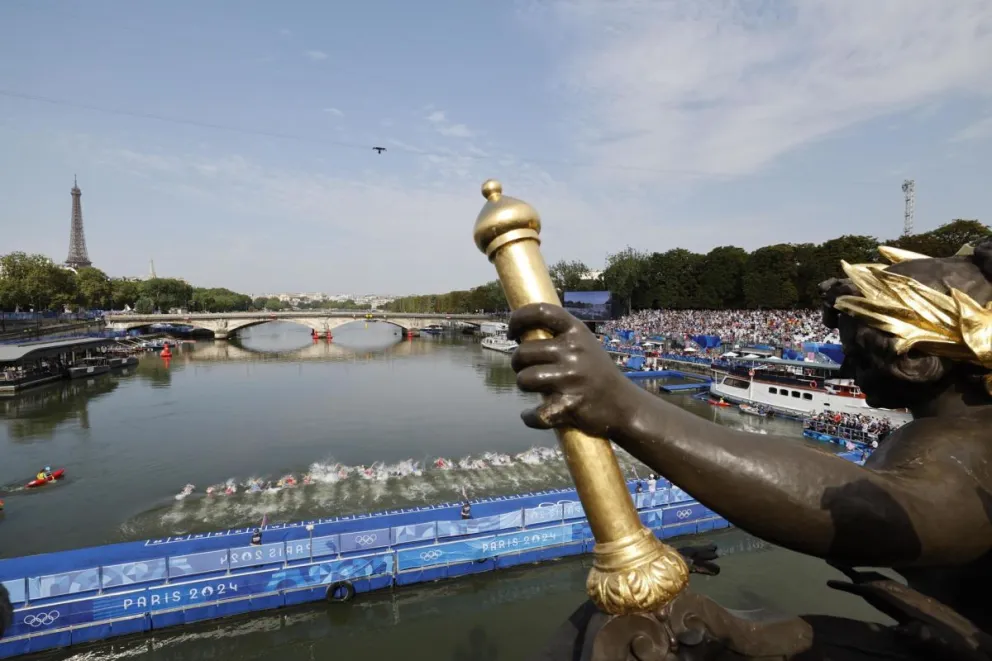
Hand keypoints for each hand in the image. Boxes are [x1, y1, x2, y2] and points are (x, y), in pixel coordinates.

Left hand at [508, 303, 647, 437]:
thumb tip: (521, 332)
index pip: (541, 311)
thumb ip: (559, 336)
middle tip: (526, 369)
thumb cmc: (596, 373)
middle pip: (523, 353)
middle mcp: (574, 351)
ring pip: (524, 380)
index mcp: (577, 332)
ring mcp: (572, 378)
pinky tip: (531, 415)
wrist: (624, 405)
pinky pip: (536, 412)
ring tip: (536, 388)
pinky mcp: (570, 405)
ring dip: (524, 386)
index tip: (513, 333)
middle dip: (518, 363)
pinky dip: (530, 417)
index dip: (519, 319)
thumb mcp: (584, 344)